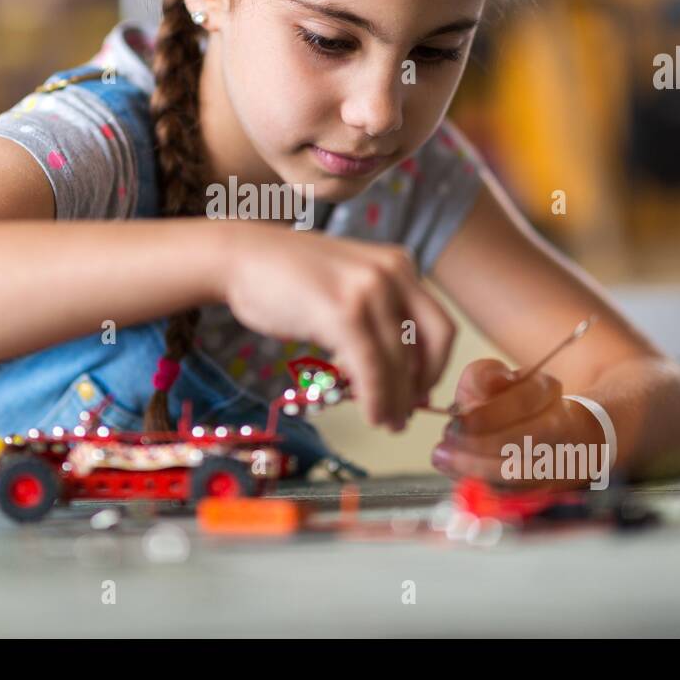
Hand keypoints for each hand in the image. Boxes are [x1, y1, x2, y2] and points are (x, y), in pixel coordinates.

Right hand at [218, 220, 454, 431]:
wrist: (240, 257)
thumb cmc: (287, 274)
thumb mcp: (348, 281)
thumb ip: (377, 312)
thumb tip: (401, 367)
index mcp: (400, 263)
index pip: (438, 325)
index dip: (435, 366)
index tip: (419, 391)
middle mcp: (393, 272)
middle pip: (431, 345)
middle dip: (421, 387)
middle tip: (407, 413)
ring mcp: (369, 291)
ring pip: (400, 362)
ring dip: (396, 401)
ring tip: (387, 422)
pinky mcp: (343, 313)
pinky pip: (372, 369)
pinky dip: (376, 399)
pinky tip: (371, 415)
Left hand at [430, 358, 592, 489]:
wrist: (562, 433)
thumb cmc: (517, 404)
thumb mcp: (498, 379)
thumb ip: (481, 378)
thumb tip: (472, 398)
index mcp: (547, 390)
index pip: (521, 402)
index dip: (487, 413)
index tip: (457, 418)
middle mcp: (559, 424)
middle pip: (524, 438)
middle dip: (478, 442)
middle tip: (446, 440)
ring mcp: (556, 459)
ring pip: (519, 472)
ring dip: (475, 467)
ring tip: (444, 457)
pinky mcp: (544, 489)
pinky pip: (512, 493)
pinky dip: (481, 485)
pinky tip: (456, 473)